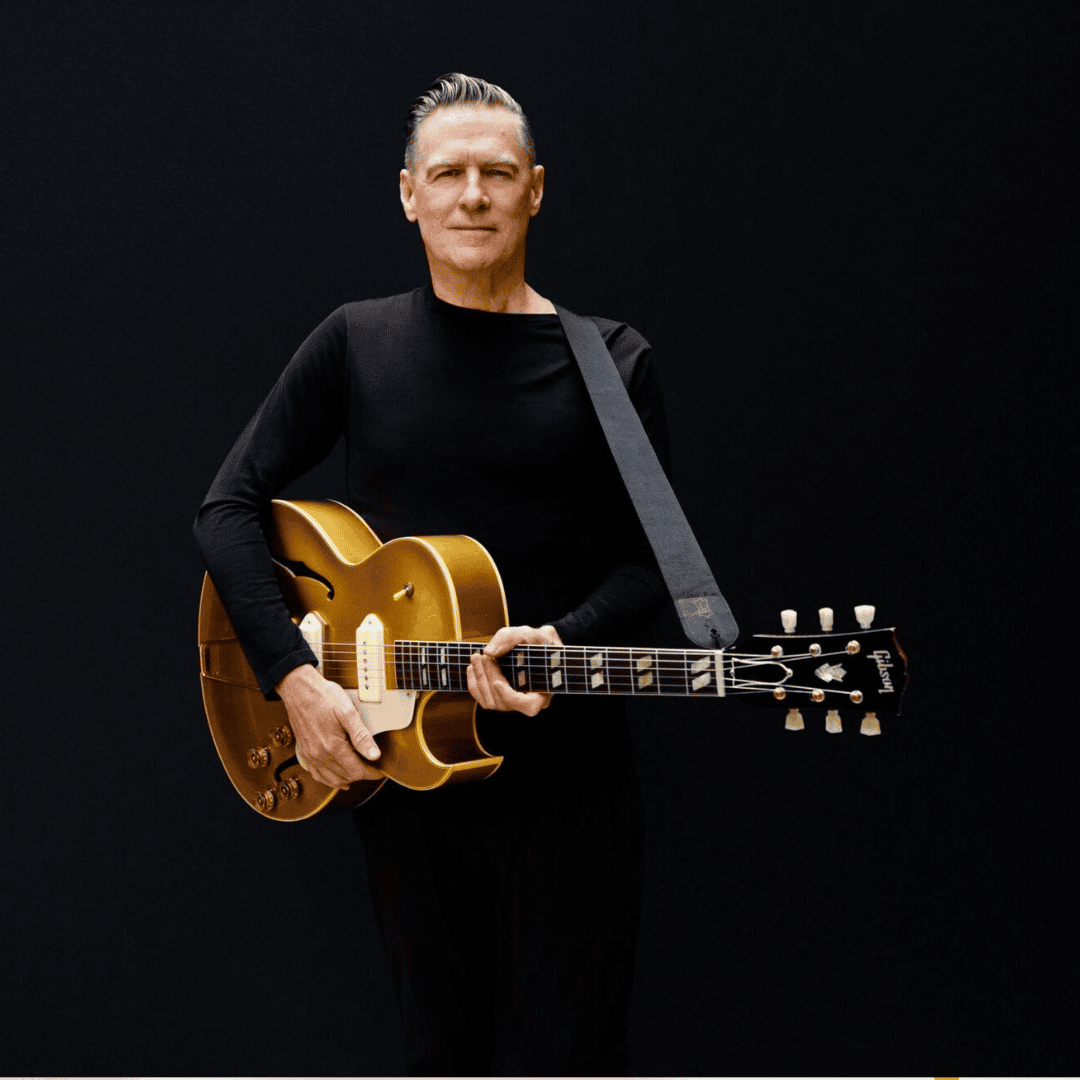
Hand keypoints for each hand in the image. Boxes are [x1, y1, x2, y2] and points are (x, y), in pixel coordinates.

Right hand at [274, 664, 382, 788]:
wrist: (298, 689)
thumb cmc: (323, 696)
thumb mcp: (348, 712)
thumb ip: (362, 736)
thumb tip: (375, 755)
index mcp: (332, 746)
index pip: (356, 771)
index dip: (371, 773)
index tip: (379, 771)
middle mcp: (319, 754)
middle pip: (345, 776)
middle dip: (361, 775)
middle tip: (372, 768)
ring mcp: (310, 755)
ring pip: (331, 779)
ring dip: (347, 779)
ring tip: (359, 773)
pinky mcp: (304, 752)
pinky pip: (317, 774)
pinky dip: (329, 779)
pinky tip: (337, 776)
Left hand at [467, 624, 561, 716]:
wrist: (536, 644)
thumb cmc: (537, 641)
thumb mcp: (529, 634)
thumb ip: (511, 638)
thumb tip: (489, 651)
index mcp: (544, 690)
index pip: (528, 706)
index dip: (510, 697)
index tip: (497, 682)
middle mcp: (529, 700)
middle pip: (504, 702)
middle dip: (489, 678)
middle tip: (480, 656)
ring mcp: (513, 702)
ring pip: (491, 702)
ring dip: (479, 680)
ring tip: (475, 658)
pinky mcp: (501, 697)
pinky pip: (484, 699)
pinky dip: (475, 684)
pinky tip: (473, 667)